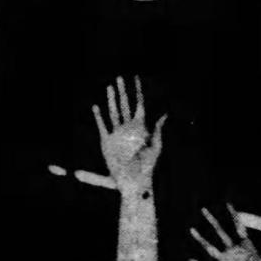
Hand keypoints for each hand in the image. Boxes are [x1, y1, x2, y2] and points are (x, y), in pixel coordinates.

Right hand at [92, 76, 165, 194]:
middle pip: (124, 106)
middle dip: (122, 92)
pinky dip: (99, 117)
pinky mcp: (107, 143)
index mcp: (140, 128)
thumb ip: (157, 131)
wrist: (134, 182)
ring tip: (109, 87)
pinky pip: (102, 127)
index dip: (138, 92)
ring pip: (113, 113)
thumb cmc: (147, 168)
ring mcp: (117, 136)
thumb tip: (164, 114)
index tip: (136, 79)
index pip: (139, 106)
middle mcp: (128, 129)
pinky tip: (96, 107)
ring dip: (111, 100)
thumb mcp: (156, 148)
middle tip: (119, 78)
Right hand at [189, 206, 260, 260]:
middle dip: (212, 221)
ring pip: (209, 247)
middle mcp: (232, 251)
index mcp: (244, 246)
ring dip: (201, 238)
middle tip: (204, 209)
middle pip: (220, 232)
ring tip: (192, 229)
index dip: (233, 215)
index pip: (237, 227)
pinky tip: (191, 259)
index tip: (228, 203)